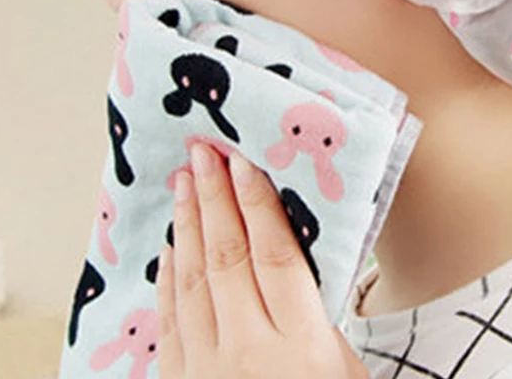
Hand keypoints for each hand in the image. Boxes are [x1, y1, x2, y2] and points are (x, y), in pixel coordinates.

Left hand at [155, 142, 368, 377]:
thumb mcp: (343, 364)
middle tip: (202, 154)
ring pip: (192, 282)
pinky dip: (169, 278)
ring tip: (183, 184)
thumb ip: (315, 310)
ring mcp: (208, 372)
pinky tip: (170, 247)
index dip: (256, 203)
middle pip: (226, 258)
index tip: (242, 162)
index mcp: (302, 344)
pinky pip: (170, 322)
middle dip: (213, 198)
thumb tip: (288, 252)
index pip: (272, 255)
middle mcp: (250, 352)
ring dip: (187, 227)